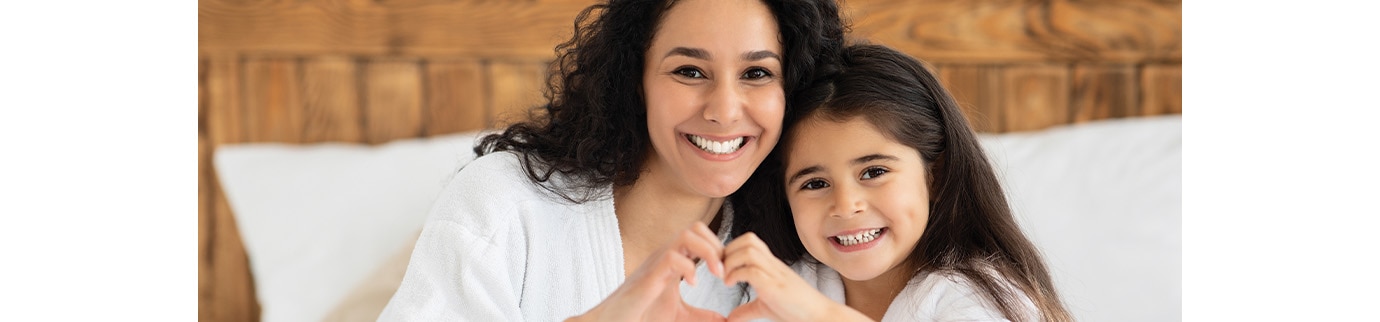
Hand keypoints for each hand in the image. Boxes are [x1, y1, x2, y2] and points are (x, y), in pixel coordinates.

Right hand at [568, 223, 726, 321]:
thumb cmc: (642, 316)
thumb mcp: (680, 316)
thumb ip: (702, 316)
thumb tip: (725, 320)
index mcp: (673, 260)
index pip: (700, 235)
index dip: (718, 248)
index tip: (727, 272)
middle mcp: (665, 256)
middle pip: (696, 227)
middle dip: (716, 245)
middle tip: (724, 271)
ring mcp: (656, 263)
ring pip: (686, 235)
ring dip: (708, 251)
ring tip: (716, 274)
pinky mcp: (650, 276)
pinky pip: (672, 257)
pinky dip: (689, 268)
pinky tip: (693, 284)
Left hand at [722, 232, 850, 321]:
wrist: (818, 315)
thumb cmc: (795, 310)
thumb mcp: (764, 308)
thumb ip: (747, 310)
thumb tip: (730, 319)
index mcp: (770, 265)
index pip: (749, 241)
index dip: (730, 248)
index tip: (721, 266)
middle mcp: (772, 264)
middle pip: (748, 239)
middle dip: (728, 251)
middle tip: (720, 270)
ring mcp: (774, 273)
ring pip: (748, 250)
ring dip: (730, 262)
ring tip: (725, 278)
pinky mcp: (774, 285)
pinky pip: (752, 270)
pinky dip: (736, 275)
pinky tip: (730, 285)